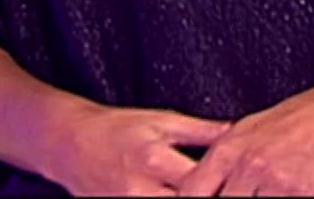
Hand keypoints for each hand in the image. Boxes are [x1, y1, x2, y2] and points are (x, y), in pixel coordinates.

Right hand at [49, 103, 231, 196]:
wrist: (70, 142)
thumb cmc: (119, 128)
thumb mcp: (163, 121)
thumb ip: (204, 131)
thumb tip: (241, 133)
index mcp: (155, 159)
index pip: (200, 182)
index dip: (225, 187)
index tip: (243, 185)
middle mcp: (139, 188)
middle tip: (234, 195)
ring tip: (206, 196)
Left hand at [174, 78, 313, 195]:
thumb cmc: (292, 123)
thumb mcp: (246, 132)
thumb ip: (220, 161)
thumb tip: (194, 187)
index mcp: (227, 150)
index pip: (191, 193)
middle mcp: (247, 165)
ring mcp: (274, 180)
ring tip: (263, 198)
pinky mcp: (301, 192)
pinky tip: (285, 198)